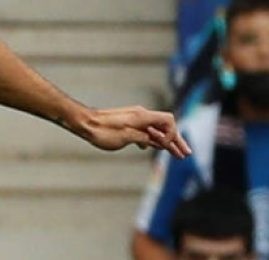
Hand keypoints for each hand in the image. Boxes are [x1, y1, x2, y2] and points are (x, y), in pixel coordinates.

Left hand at [76, 106, 192, 158]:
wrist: (83, 122)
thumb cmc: (102, 131)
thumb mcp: (126, 137)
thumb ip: (144, 138)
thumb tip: (159, 141)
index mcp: (142, 116)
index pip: (168, 121)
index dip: (172, 135)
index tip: (166, 147)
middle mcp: (140, 115)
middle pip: (165, 126)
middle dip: (175, 140)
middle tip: (185, 154)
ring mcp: (133, 118)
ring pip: (154, 129)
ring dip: (165, 141)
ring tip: (174, 153)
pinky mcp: (126, 122)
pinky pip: (144, 130)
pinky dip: (152, 139)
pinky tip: (151, 147)